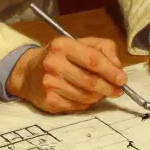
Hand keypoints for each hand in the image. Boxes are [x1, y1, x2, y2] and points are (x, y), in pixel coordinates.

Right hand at [8, 37, 125, 113]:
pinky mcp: (48, 101)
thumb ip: (103, 48)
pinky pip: (77, 106)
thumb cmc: (60, 56)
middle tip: (118, 90)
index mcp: (62, 45)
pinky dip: (87, 103)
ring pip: (86, 96)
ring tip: (102, 92)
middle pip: (90, 81)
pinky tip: (86, 97)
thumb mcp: (80, 43)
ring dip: (99, 96)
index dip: (111, 71)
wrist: (27, 72)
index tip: (122, 79)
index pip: (93, 60)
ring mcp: (49, 84)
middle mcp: (53, 64)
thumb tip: (117, 66)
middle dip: (108, 87)